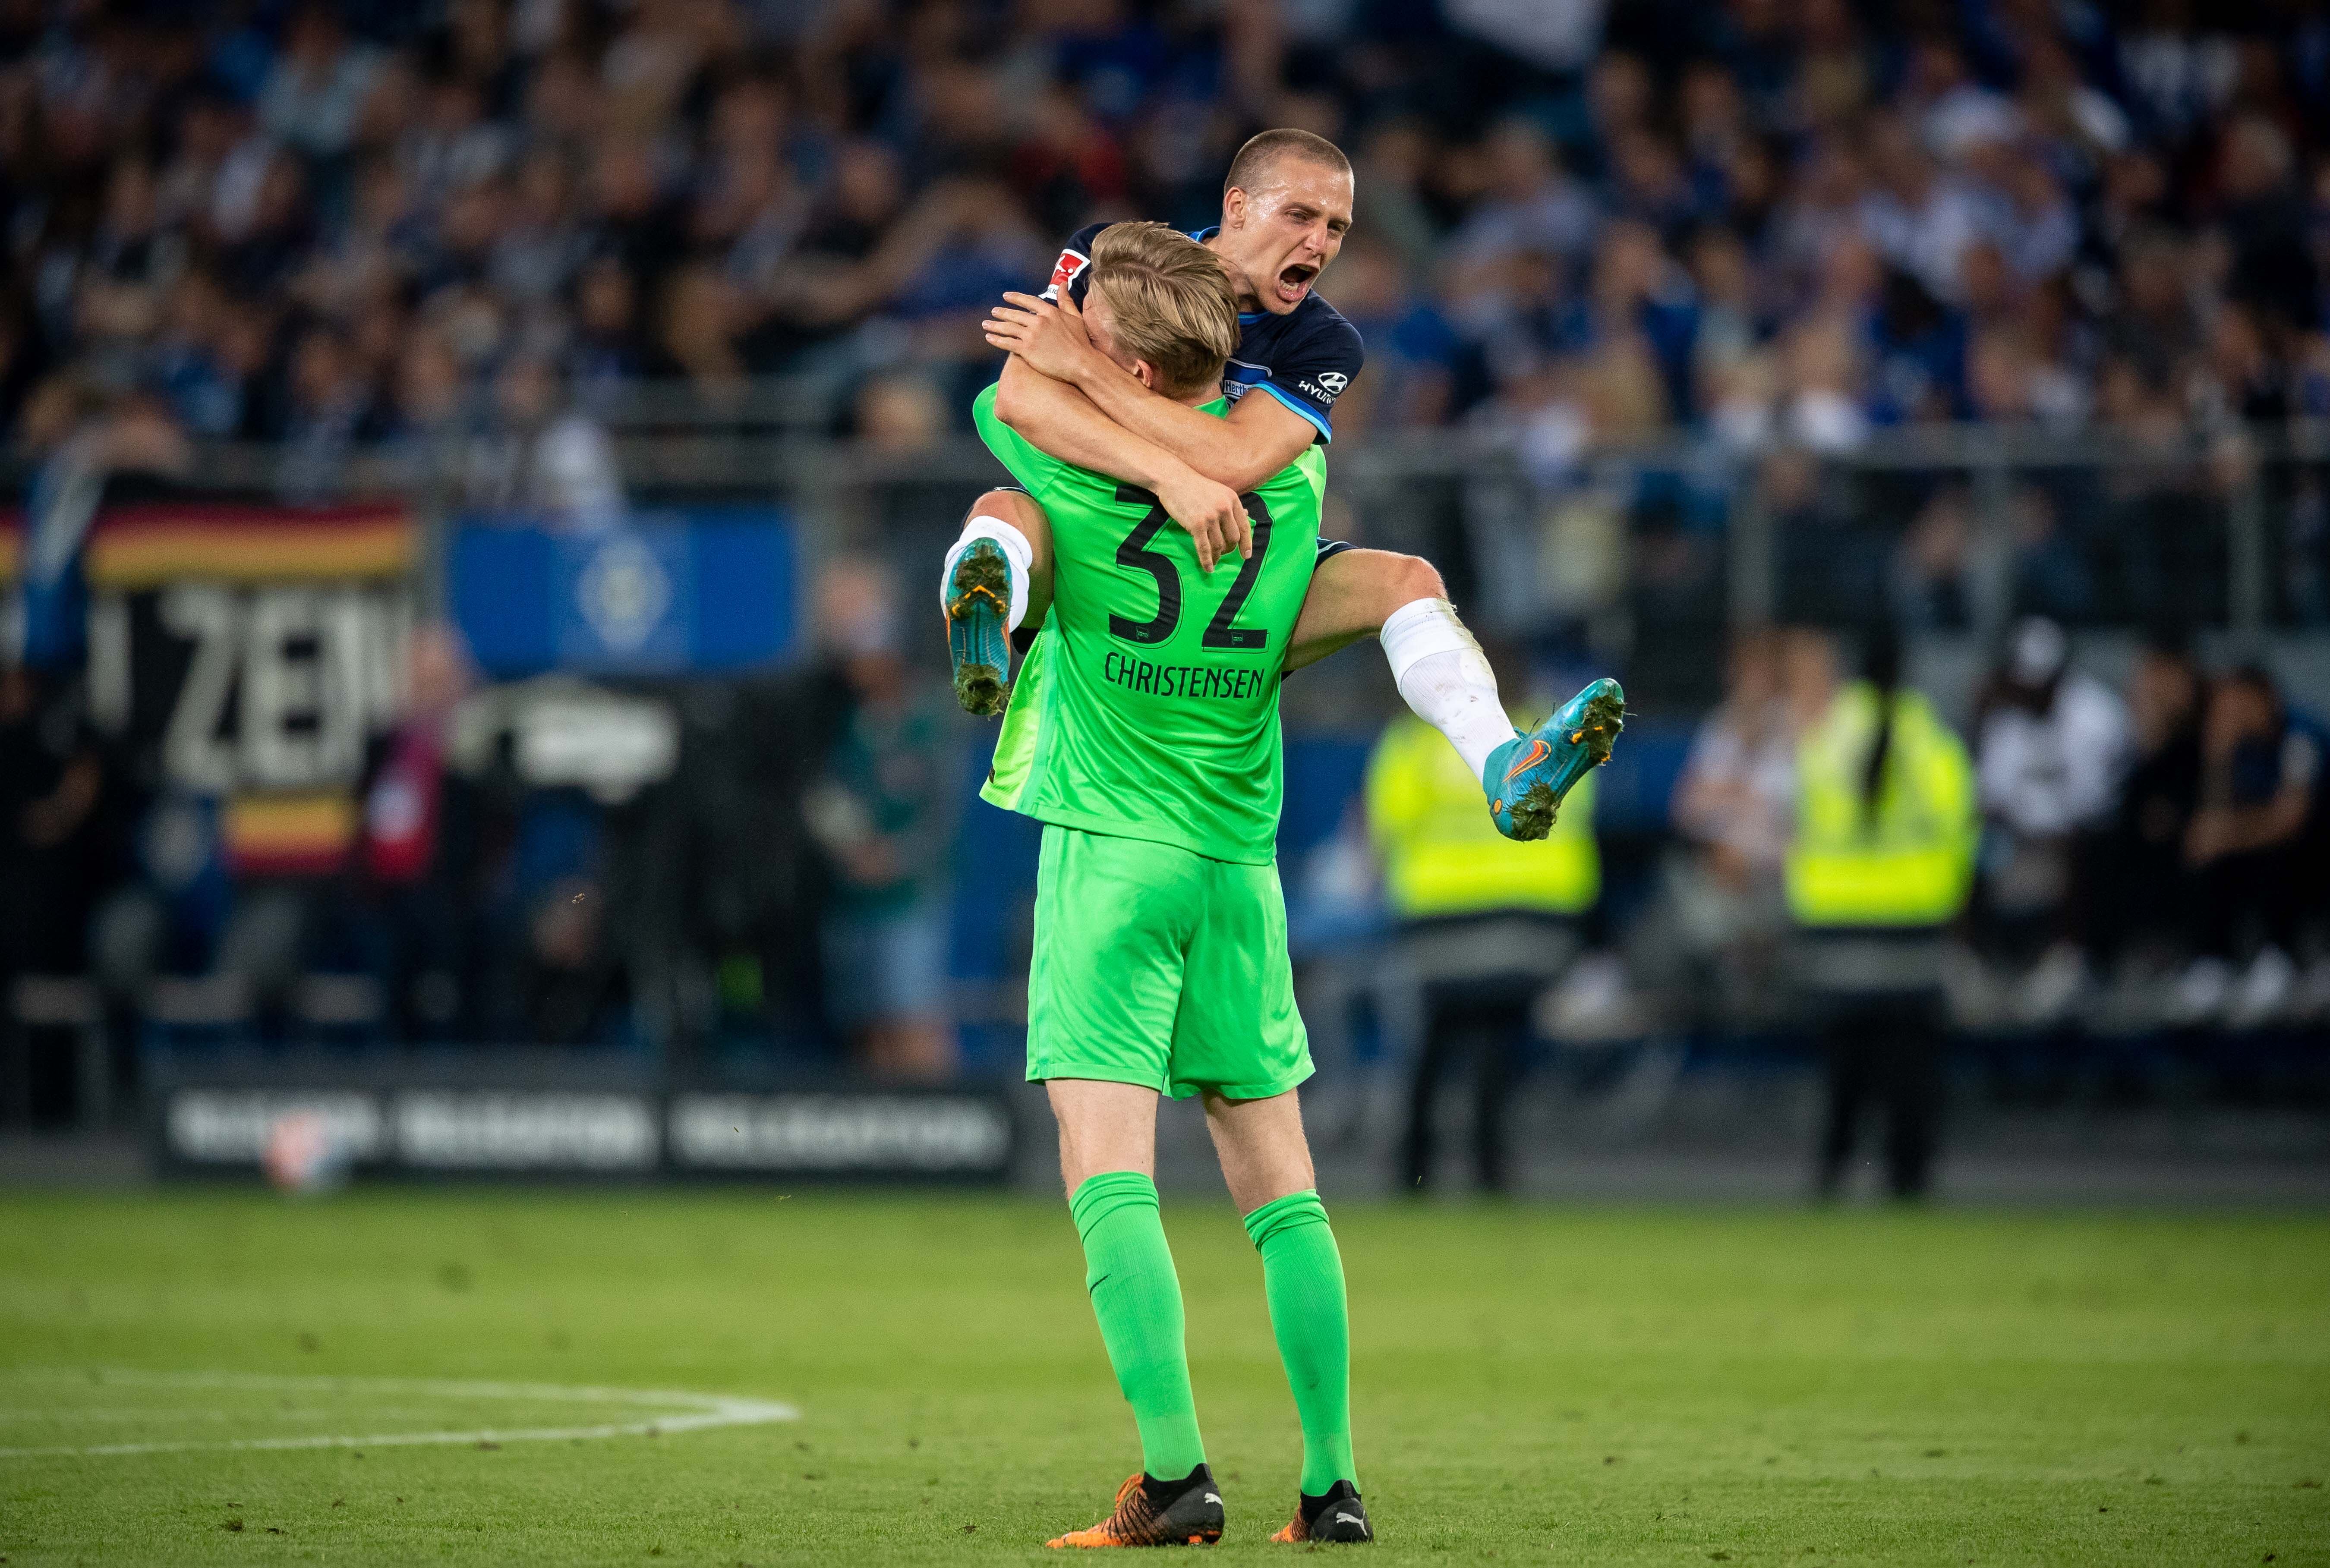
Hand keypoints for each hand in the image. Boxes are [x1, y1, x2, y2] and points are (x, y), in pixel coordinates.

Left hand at [982, 290, 1098, 382]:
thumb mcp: (1075, 317)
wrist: (1080, 362)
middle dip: (1002, 313)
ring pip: (1008, 328)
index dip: (1015, 298)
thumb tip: (1063, 283)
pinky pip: (1007, 343)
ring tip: (986, 324)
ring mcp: (1031, 335)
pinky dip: (996, 340)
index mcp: (1049, 311)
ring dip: (995, 326)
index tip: (1005, 296)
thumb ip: (1066, 300)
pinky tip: (989, 338)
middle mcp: (1038, 321)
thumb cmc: (1081, 342)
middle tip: (993, 312)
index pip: (1028, 301)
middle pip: (1015, 315)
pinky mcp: (1027, 350)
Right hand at [1152, 462, 1250, 573]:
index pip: (1245, 526)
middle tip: (1223, 554)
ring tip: (1214, 561)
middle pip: (1233, 538)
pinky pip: (1205, 548)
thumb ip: (1232, 505)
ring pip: (1219, 545)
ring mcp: (1211, 517)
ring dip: (1218, 556)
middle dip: (1230, 550)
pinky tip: (1208, 568)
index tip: (1246, 556)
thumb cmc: (1195, 486)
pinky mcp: (1196, 524)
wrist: (1173, 479)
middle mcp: (1224, 508)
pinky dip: (1207, 561)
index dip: (1247, 543)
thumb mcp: (1219, 491)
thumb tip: (1247, 514)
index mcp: (1232, 500)